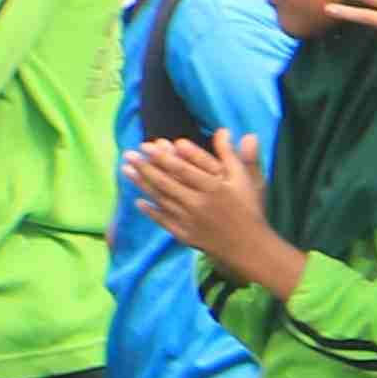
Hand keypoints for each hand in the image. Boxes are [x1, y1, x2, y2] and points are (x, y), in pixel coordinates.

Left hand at [125, 132, 274, 273]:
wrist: (251, 247)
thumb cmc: (250, 209)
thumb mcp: (247, 180)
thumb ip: (232, 155)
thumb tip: (223, 130)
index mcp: (213, 187)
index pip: (182, 169)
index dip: (162, 156)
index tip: (146, 145)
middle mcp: (198, 203)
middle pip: (166, 182)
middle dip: (144, 167)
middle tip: (127, 154)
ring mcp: (190, 220)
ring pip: (161, 199)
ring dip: (142, 184)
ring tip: (126, 170)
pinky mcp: (186, 235)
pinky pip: (164, 221)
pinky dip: (150, 211)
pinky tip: (138, 201)